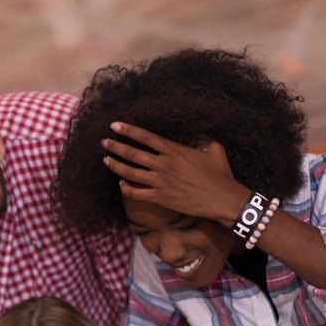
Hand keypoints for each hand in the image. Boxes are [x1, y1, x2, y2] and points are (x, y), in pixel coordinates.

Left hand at [101, 123, 251, 223]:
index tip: (115, 126)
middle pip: (133, 153)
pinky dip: (126, 188)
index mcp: (175, 150)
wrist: (221, 199)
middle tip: (104, 142)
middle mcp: (164, 164)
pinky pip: (137, 193)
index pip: (146, 137)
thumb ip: (202, 138)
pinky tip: (120, 184)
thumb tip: (196, 133)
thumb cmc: (220, 174)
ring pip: (130, 172)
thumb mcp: (214, 149)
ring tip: (105, 159)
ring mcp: (160, 182)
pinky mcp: (160, 198)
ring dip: (116, 165)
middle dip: (116, 146)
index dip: (128, 131)